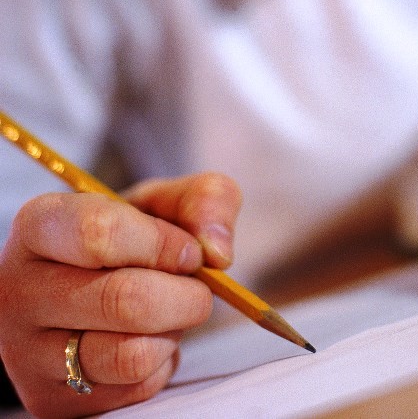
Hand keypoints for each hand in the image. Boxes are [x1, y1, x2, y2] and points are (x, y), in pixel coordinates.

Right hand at [0, 173, 240, 417]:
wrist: (104, 285)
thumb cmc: (138, 237)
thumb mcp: (172, 201)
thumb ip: (207, 200)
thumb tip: (217, 253)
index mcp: (40, 226)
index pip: (99, 234)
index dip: (163, 245)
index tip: (189, 252)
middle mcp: (18, 289)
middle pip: (125, 301)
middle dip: (185, 295)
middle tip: (194, 287)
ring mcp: (26, 351)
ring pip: (130, 355)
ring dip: (173, 332)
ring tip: (169, 313)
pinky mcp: (51, 398)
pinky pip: (135, 388)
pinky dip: (162, 363)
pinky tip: (149, 339)